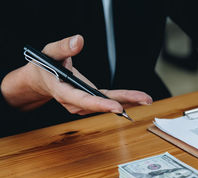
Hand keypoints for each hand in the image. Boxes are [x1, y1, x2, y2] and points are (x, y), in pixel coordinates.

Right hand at [1, 35, 151, 114]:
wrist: (42, 79)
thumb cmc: (45, 65)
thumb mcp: (50, 53)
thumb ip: (63, 47)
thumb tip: (79, 40)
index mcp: (63, 91)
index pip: (83, 100)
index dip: (100, 104)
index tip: (117, 107)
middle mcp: (74, 102)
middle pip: (101, 104)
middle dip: (124, 103)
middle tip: (144, 100)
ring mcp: (83, 104)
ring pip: (107, 104)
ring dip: (128, 102)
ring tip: (146, 99)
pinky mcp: (91, 100)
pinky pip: (109, 101)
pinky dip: (124, 100)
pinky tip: (138, 99)